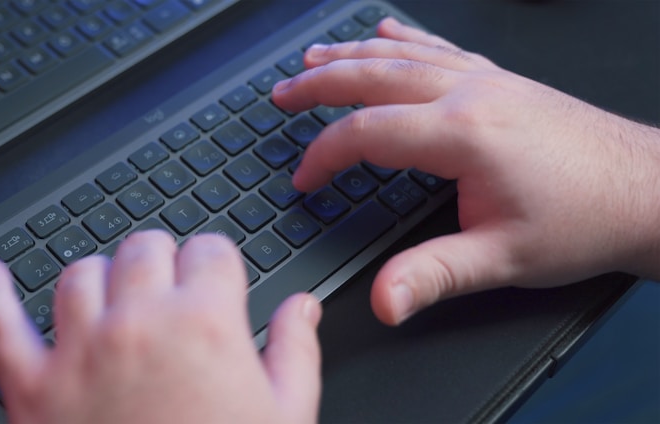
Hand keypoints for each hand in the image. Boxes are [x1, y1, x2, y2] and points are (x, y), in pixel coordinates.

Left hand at [0, 230, 321, 423]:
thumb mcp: (286, 416)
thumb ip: (295, 352)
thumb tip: (301, 309)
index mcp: (205, 324)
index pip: (209, 250)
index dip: (215, 262)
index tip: (214, 275)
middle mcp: (139, 324)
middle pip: (144, 249)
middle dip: (162, 260)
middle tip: (168, 284)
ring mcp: (80, 352)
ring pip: (81, 274)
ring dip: (101, 277)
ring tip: (113, 295)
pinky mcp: (32, 389)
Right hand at [272, 17, 659, 324]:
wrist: (648, 190)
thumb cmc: (583, 220)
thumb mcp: (502, 259)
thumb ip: (433, 275)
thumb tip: (382, 300)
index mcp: (463, 134)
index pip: (367, 132)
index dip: (324, 155)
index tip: (304, 178)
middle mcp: (470, 94)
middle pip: (374, 75)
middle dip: (319, 85)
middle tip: (282, 94)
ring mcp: (487, 81)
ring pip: (403, 55)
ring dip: (350, 56)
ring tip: (313, 60)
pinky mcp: (501, 81)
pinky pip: (440, 48)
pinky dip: (405, 38)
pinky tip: (387, 31)